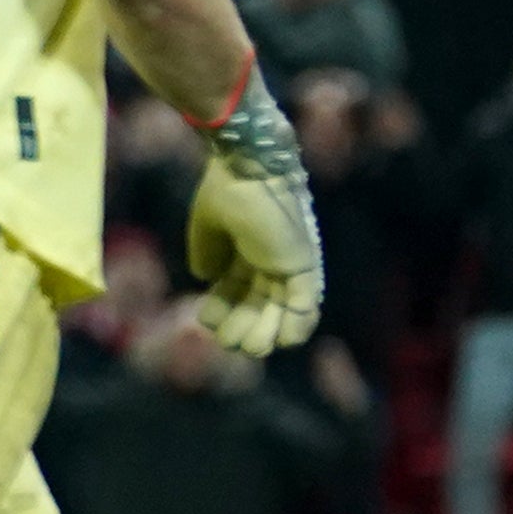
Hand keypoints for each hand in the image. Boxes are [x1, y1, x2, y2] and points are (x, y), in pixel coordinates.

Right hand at [186, 71, 324, 357]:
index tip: (205, 319)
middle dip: (240, 328)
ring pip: (281, 313)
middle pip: (257, 307)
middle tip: (226, 339)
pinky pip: (306, 306)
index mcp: (248, 251)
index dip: (221, 311)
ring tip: (247, 346)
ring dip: (265, 335)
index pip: (235, 292)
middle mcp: (271, 260)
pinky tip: (279, 343)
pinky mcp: (304, 265)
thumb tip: (206, 280)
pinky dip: (296, 327)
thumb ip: (207, 253)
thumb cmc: (226, 187)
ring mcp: (290, 264)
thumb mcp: (208, 226)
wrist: (246, 166)